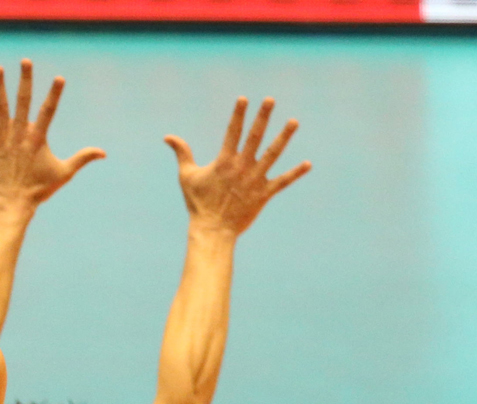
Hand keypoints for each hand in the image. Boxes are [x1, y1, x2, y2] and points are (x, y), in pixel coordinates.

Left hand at [0, 59, 104, 207]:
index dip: (54, 94)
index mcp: (38, 138)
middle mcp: (20, 134)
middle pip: (23, 101)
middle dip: (25, 80)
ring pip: (1, 107)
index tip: (59, 78)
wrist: (13, 203)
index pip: (48, 110)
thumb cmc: (39, 189)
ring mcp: (3, 138)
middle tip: (26, 61)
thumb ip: (82, 158)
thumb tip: (103, 152)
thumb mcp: (64, 172)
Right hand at [165, 97, 310, 236]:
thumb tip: (168, 137)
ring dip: (284, 137)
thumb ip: (182, 153)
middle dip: (263, 117)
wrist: (213, 230)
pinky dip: (295, 173)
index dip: (238, 114)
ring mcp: (255, 180)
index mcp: (224, 161)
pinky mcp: (264, 194)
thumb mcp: (187, 176)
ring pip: (273, 154)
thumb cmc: (198, 204)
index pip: (232, 132)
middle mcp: (242, 167)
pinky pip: (282, 182)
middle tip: (270, 100)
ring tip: (294, 121)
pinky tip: (308, 164)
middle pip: (255, 137)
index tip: (244, 99)